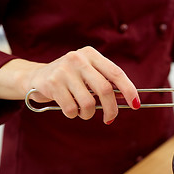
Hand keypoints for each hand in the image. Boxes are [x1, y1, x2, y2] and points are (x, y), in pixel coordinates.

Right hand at [0, 46, 139, 123]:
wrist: (36, 77)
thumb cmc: (71, 79)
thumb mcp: (88, 74)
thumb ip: (106, 83)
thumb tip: (130, 100)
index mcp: (91, 55)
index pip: (116, 73)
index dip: (129, 90)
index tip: (136, 104)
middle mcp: (78, 59)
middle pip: (105, 90)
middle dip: (111, 109)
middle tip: (110, 119)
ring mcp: (64, 70)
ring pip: (88, 103)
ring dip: (88, 114)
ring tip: (83, 112)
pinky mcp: (52, 84)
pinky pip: (71, 109)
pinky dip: (74, 114)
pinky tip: (69, 109)